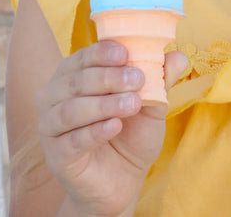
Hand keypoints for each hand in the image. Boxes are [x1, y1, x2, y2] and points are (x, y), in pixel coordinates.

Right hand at [36, 40, 186, 216]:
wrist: (124, 178)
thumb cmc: (134, 132)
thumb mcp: (151, 104)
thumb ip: (160, 79)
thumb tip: (179, 56)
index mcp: (76, 77)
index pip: (83, 58)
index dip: (101, 53)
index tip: (125, 53)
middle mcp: (57, 98)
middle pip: (76, 81)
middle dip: (108, 77)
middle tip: (137, 79)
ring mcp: (52, 127)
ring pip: (70, 110)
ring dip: (104, 104)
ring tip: (132, 104)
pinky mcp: (57, 156)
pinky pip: (71, 141)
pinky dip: (94, 132)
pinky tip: (115, 126)